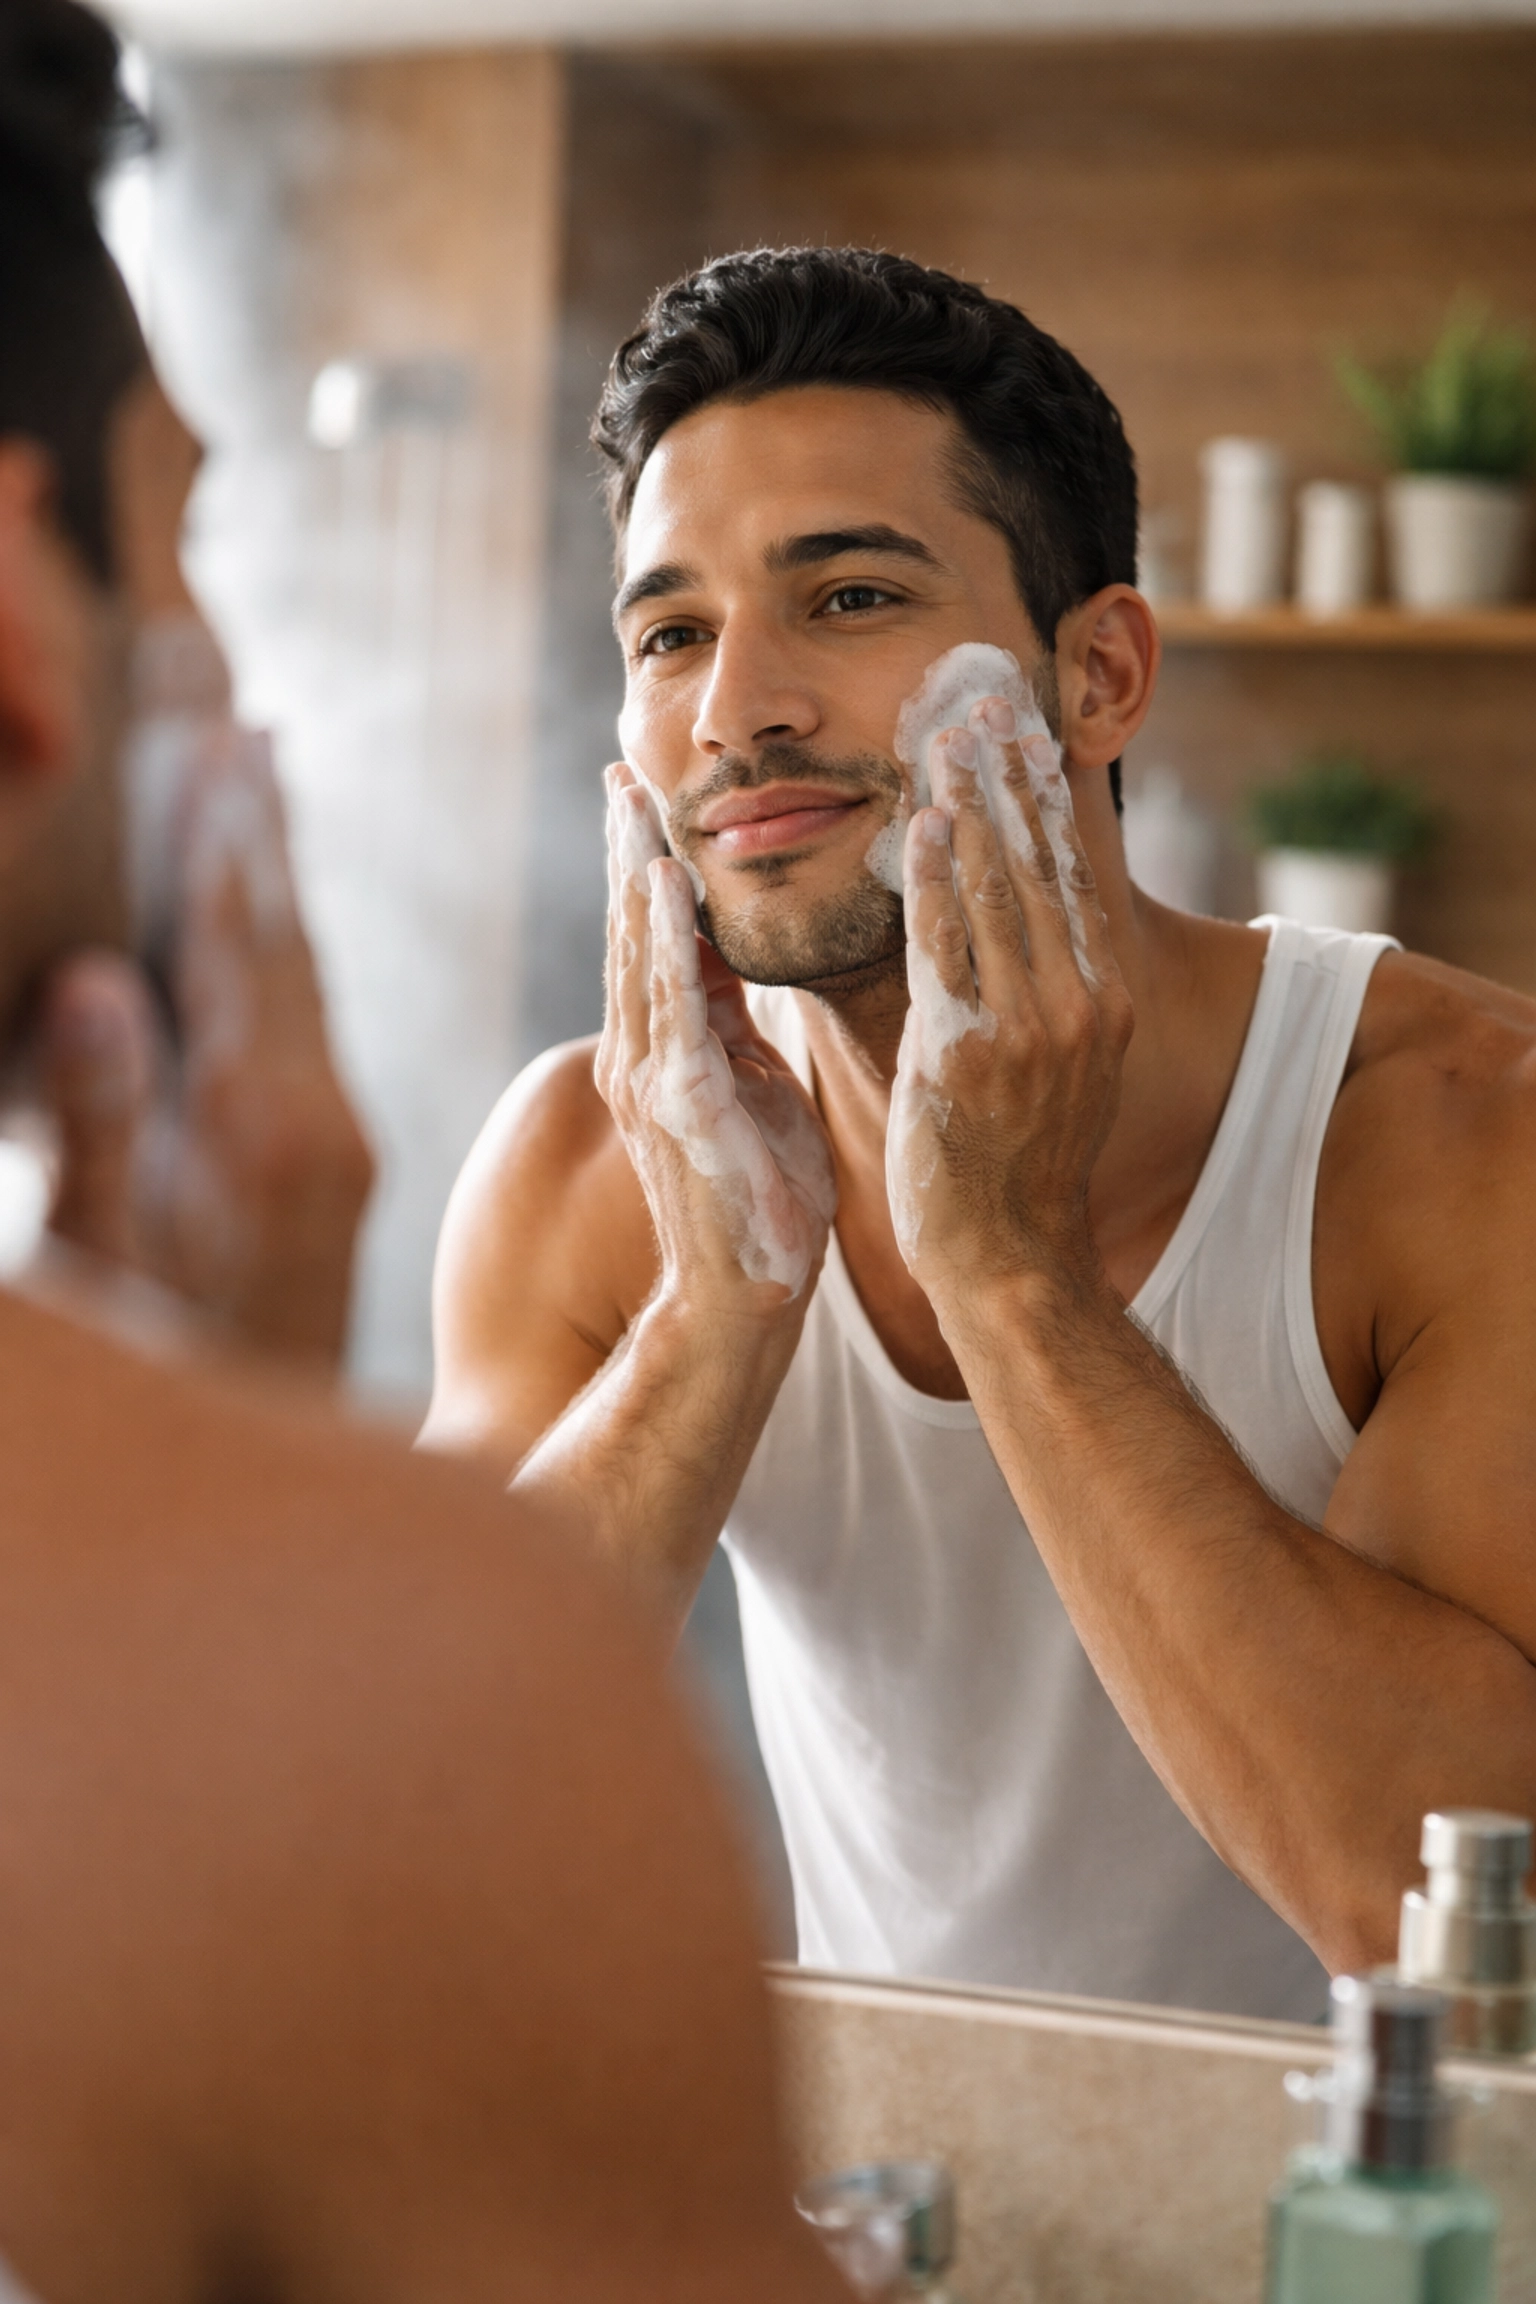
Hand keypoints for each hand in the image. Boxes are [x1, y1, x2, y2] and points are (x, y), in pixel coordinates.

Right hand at [38, 730, 372, 1366]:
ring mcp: (332, 1136)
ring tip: (258, 767)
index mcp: (264, 1121)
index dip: (227, 834)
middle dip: (256, 819)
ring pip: (301, 972)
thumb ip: (98, 1120)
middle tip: (242, 711)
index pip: (244, 944)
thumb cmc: (169, 1369)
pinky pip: (306, 1022)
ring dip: (277, 870)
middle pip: (285, 934)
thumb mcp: (106, 1258)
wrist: (275, 1473)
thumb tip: (94, 977)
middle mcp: (317, 1113)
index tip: (228, 728)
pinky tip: (269, 915)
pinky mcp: (331, 1160)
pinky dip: (284, 947)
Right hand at [596, 762, 835, 1309]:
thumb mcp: (750, 1086)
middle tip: (620, 772)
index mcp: (662, 1049)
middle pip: (630, 931)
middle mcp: (640, 1055)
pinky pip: (672, 1003)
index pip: (651, 940)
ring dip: (636, 871)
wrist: (745, 1296)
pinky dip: (667, 938)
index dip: (645, 866)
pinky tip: (664, 883)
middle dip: (626, 849)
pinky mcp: (679, 1101)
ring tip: (633, 801)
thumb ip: (729, 1025)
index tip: (643, 799)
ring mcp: (652, 1077)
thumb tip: (729, 960)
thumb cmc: (760, 1197)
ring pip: (639, 952)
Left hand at [886, 697, 1132, 1302]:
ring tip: (948, 731)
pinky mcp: (972, 1054)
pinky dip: (935, 883)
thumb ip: (1038, 988)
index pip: (1069, 874)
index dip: (1042, 795)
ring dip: (969, 804)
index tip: (1022, 728)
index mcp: (1102, 1000)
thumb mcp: (1051, 1064)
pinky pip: (949, 949)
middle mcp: (1078, 1004)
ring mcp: (1030, 1029)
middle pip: (1039, 865)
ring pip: (997, 892)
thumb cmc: (1011, 1162)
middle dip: (1008, 774)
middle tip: (984, 693)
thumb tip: (1016, 916)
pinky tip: (917, 824)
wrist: (1007, 1258)